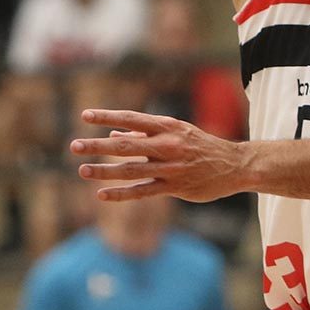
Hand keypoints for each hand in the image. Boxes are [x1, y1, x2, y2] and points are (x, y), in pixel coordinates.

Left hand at [71, 109, 249, 202]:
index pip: (133, 118)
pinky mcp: (175, 187)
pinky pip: (143, 191)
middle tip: (74, 145)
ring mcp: (172, 167)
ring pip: (132, 170)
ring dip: (105, 171)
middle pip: (127, 145)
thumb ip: (145, 134)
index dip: (108, 116)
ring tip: (83, 170)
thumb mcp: (178, 132)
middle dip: (98, 145)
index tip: (85, 115)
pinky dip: (122, 193)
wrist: (235, 164)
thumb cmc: (201, 146)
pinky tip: (102, 194)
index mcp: (168, 127)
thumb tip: (114, 133)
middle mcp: (168, 145)